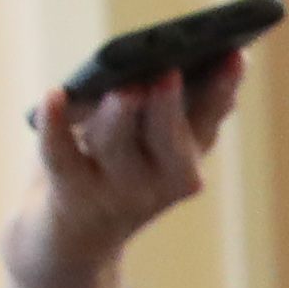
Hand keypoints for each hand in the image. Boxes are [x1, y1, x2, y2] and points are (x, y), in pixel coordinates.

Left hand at [1, 56, 242, 287]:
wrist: (71, 234)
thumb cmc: (112, 167)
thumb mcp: (148, 140)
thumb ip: (170, 104)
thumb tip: (187, 61)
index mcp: (185, 160)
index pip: (209, 119)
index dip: (223, 88)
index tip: (234, 53)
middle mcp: (159, 184)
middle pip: (167, 139)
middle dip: (168, 107)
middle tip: (168, 73)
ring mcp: (115, 192)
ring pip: (117, 147)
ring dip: (120, 118)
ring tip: (124, 88)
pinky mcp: (70, 195)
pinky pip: (60, 155)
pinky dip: (54, 126)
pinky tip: (54, 95)